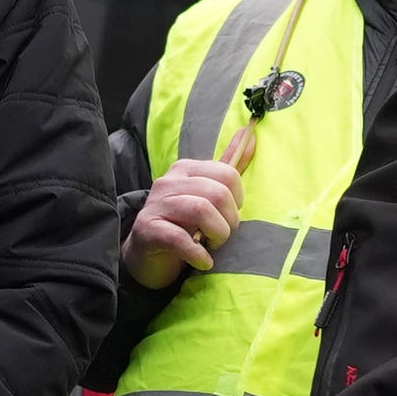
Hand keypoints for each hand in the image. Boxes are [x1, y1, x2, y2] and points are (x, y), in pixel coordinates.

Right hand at [125, 148, 247, 289]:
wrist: (146, 255)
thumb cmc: (182, 225)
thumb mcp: (206, 194)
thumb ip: (227, 168)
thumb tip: (250, 134)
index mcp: (186, 169)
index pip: (227, 174)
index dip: (237, 199)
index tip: (229, 215)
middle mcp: (169, 182)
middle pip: (217, 193)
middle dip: (229, 221)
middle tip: (222, 236)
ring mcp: (156, 205)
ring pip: (200, 210)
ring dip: (216, 234)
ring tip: (213, 246)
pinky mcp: (147, 229)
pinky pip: (179, 238)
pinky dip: (198, 253)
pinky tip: (203, 261)